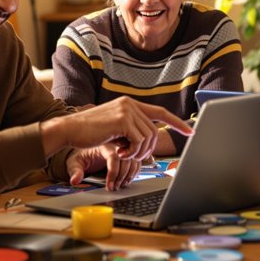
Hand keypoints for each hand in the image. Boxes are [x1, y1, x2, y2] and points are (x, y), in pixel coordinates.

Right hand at [42, 97, 192, 161]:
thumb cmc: (88, 133)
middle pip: (155, 131)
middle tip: (131, 156)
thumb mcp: (113, 128)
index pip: (160, 112)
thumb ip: (130, 129)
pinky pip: (139, 141)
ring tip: (123, 154)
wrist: (69, 130)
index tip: (190, 131)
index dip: (177, 122)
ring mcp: (126, 110)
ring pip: (148, 137)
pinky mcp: (122, 120)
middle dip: (147, 149)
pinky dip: (132, 152)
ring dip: (138, 152)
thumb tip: (148, 142)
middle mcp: (130, 104)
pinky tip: (119, 153)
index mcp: (130, 104)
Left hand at [66, 142, 141, 189]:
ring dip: (129, 176)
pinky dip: (134, 172)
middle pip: (126, 159)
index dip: (113, 173)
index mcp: (103, 145)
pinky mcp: (128, 153)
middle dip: (121, 176)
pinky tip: (126, 181)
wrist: (86, 150)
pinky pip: (137, 161)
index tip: (109, 186)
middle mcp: (116, 144)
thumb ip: (75, 171)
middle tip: (115, 188)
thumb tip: (75, 181)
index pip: (114, 157)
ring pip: (134, 160)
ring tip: (120, 186)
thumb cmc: (82, 156)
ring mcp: (124, 148)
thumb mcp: (74, 163)